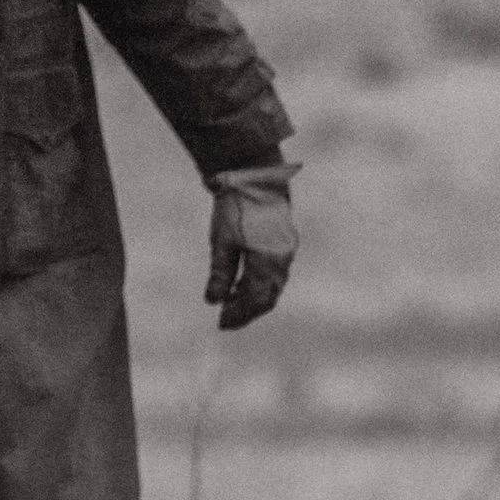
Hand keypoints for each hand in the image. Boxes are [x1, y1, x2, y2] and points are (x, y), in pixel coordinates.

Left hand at [207, 172, 296, 331]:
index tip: (221, 323)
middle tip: (225, 319)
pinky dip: (259, 283)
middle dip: (247, 311)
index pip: (255, 300)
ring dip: (253, 298)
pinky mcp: (285, 243)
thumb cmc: (234, 207)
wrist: (254, 175)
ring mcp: (287, 251)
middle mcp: (282, 260)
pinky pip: (275, 273)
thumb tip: (212, 301)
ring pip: (273, 286)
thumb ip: (220, 274)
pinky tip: (242, 284)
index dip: (239, 315)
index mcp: (267, 261)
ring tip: (231, 303)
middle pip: (267, 297)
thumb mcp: (222, 242)